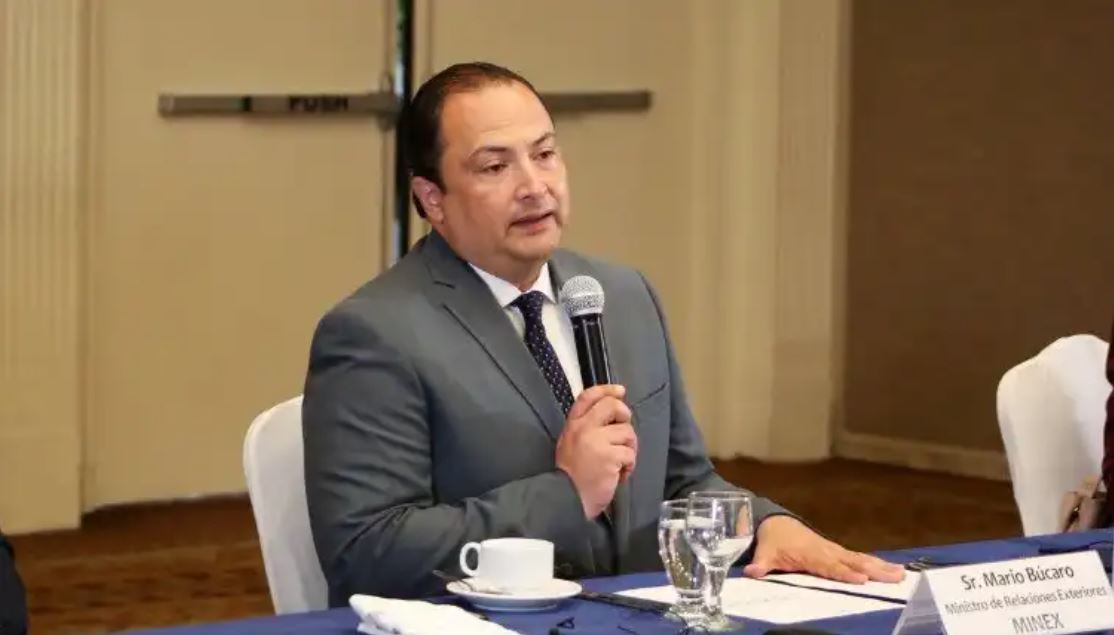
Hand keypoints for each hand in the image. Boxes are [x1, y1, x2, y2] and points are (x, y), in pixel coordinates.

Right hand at [555, 384, 637, 518]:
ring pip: (627, 432)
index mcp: (573, 424)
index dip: (606, 390)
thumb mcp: (570, 443)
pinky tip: (620, 475)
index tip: (620, 391)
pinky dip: (629, 466)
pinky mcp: (610, 457)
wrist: (565, 497)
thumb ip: (586, 428)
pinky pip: (630, 453)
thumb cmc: (571, 475)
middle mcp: (584, 428)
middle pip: (613, 406)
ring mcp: (597, 441)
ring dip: (629, 448)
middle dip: (625, 416)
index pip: (588, 396)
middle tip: (624, 433)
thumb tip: (611, 415)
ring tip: (620, 463)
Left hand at [743, 516, 904, 583]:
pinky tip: (892, 569)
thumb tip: (752, 571)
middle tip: (894, 576)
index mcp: (810, 553)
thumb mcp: (765, 552)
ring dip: (880, 566)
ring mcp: (834, 549)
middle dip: (873, 569)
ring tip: (901, 574)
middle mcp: (826, 550)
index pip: (830, 565)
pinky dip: (876, 562)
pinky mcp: (838, 551)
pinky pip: (859, 557)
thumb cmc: (772, 540)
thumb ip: (761, 564)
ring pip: (860, 558)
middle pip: (852, 561)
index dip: (844, 572)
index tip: (861, 579)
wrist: (775, 523)